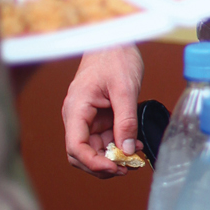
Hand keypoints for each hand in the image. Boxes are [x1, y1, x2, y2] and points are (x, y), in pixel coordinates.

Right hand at [63, 46, 144, 175]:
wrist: (115, 41)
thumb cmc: (115, 58)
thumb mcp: (125, 89)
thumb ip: (126, 121)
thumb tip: (126, 150)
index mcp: (76, 109)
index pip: (75, 146)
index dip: (93, 162)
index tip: (114, 167)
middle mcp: (77, 116)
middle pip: (81, 154)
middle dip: (102, 165)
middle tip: (126, 168)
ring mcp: (87, 118)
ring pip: (93, 149)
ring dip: (111, 157)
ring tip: (133, 158)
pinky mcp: (98, 117)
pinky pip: (104, 139)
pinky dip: (117, 146)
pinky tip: (133, 145)